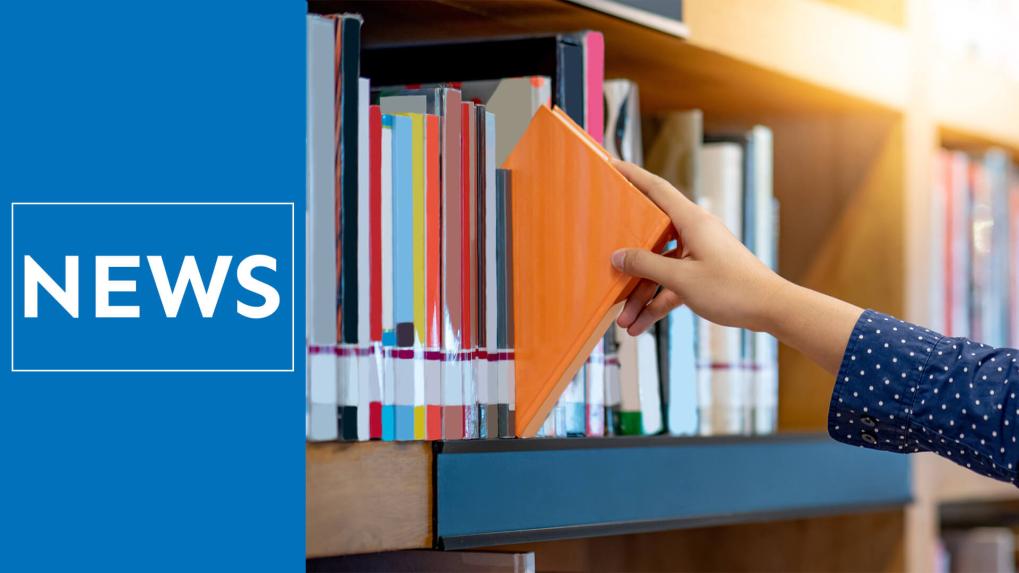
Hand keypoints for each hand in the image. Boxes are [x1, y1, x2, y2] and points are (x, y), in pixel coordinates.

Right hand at [610, 159, 786, 335]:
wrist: (770, 309)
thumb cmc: (733, 289)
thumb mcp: (682, 279)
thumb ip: (646, 265)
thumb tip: (619, 257)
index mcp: (692, 221)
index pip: (656, 189)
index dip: (633, 175)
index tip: (612, 165)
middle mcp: (694, 232)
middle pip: (650, 237)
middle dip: (628, 262)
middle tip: (604, 263)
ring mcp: (698, 254)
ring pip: (660, 268)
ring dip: (641, 294)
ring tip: (623, 318)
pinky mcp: (703, 274)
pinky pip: (672, 284)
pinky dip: (657, 302)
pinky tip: (641, 324)